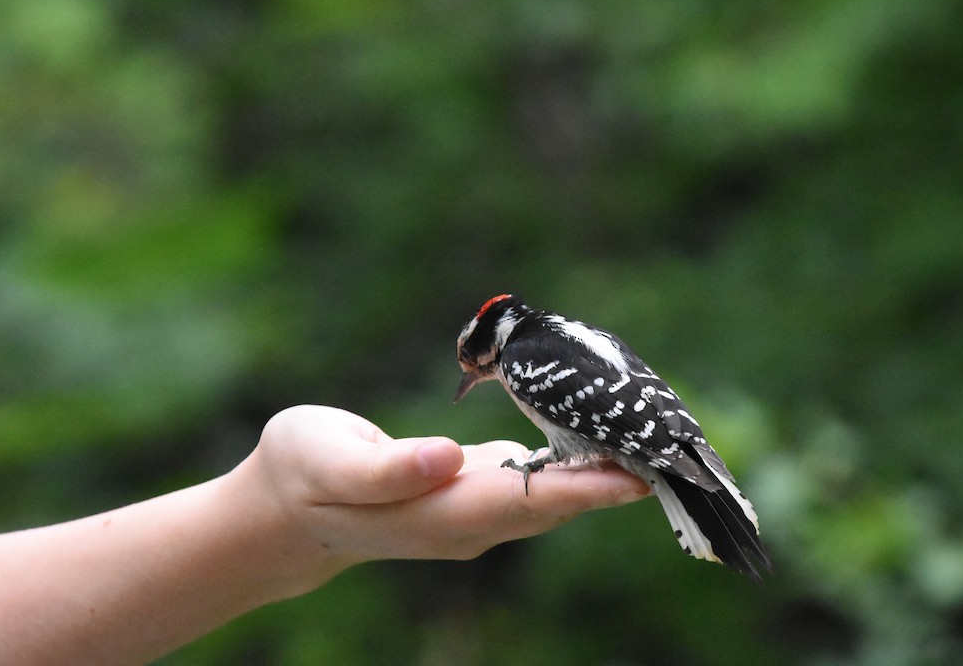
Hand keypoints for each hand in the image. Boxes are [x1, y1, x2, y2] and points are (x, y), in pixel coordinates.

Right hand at [235, 405, 650, 588]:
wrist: (286, 512)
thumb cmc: (302, 473)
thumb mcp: (330, 460)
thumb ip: (388, 466)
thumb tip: (450, 459)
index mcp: (438, 513)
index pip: (525, 502)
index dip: (582, 489)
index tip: (635, 475)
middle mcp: (468, 521)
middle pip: (555, 504)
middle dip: (614, 482)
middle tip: (675, 455)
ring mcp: (473, 512)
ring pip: (551, 496)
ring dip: (602, 475)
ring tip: (658, 447)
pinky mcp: (472, 493)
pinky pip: (535, 483)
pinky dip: (573, 465)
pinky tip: (603, 442)